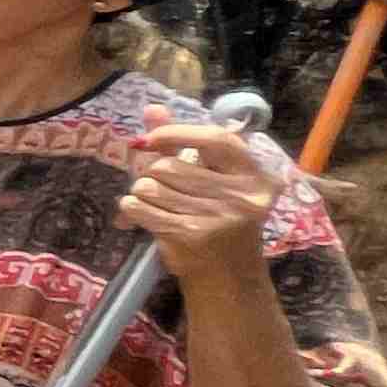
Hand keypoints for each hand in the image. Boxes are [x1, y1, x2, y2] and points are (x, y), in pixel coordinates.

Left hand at [125, 105, 283, 283]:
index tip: (153, 138)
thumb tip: (152, 109)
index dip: (178, 133)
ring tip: (157, 205)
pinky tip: (142, 215)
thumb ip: (183, 144)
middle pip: (170, 166)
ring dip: (143, 193)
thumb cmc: (218, 222)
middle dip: (153, 175)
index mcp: (255, 176)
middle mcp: (242, 195)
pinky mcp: (190, 235)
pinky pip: (140, 208)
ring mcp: (217, 216)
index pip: (216, 140)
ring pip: (150, 185)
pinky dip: (132, 209)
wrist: (228, 278)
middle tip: (161, 190)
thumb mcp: (213, 182)